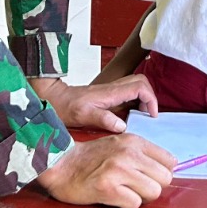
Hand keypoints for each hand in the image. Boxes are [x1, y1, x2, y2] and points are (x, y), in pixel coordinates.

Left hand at [30, 75, 158, 132]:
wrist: (54, 99)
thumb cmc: (66, 107)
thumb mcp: (83, 115)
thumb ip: (103, 119)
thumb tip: (122, 126)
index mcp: (110, 93)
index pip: (139, 87)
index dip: (150, 99)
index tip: (151, 114)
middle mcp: (113, 88)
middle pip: (141, 81)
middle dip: (151, 96)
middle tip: (150, 114)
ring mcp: (111, 90)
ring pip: (136, 85)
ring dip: (144, 97)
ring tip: (143, 115)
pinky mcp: (108, 95)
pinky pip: (128, 92)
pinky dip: (136, 100)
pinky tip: (131, 114)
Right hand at [34, 135, 176, 207]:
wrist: (60, 164)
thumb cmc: (91, 158)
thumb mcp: (119, 145)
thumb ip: (142, 154)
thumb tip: (169, 170)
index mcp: (134, 142)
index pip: (170, 161)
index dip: (161, 173)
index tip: (149, 177)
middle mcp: (128, 154)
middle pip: (165, 179)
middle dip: (153, 187)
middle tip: (136, 188)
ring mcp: (118, 170)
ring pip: (153, 192)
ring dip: (141, 197)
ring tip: (125, 192)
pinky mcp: (107, 188)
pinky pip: (134, 204)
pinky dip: (126, 205)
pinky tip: (114, 197)